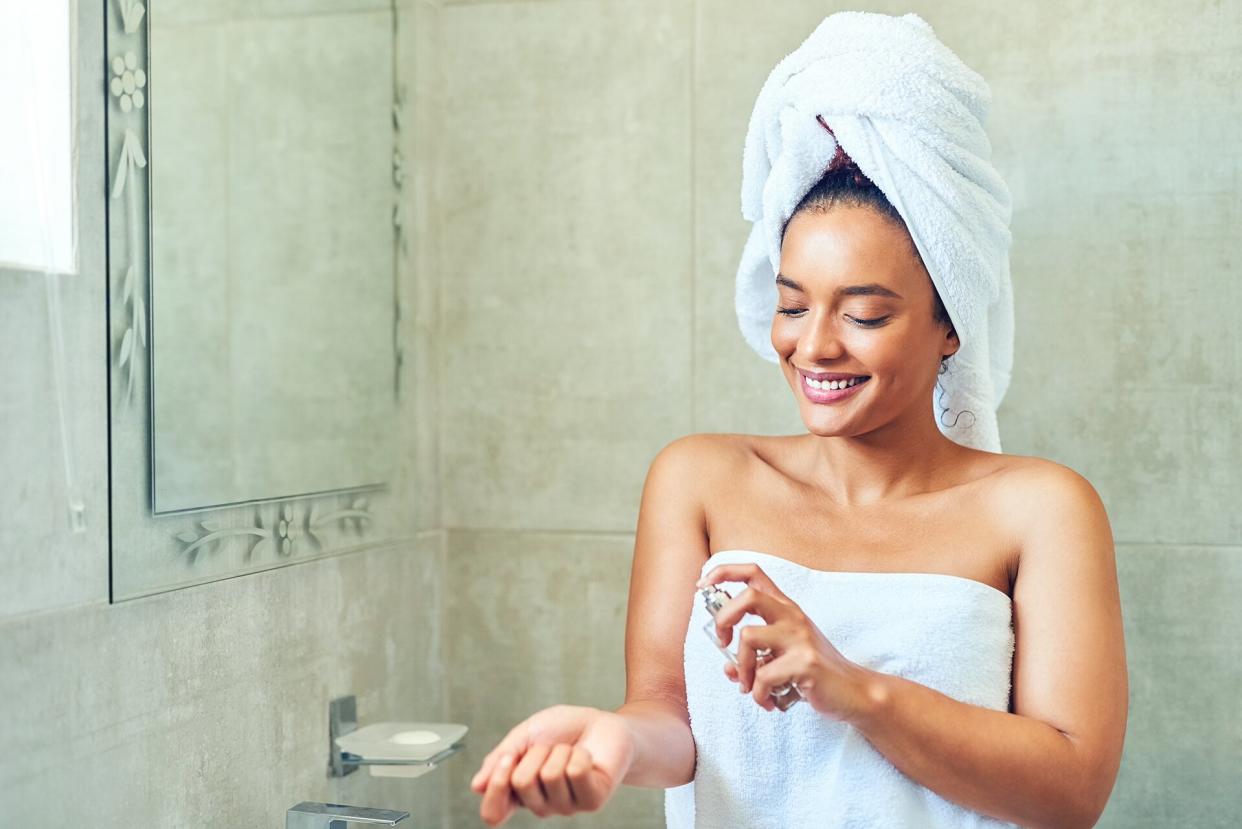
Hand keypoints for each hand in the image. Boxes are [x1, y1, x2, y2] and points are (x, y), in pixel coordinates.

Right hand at [469, 704, 633, 825]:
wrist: (601, 722)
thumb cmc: (564, 729)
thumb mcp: (525, 735)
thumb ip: (500, 759)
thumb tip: (477, 786)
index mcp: (519, 793)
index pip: (493, 813)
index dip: (496, 787)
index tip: (508, 759)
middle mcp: (540, 805)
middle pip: (521, 782)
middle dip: (536, 752)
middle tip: (551, 747)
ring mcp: (566, 806)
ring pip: (549, 775)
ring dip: (560, 750)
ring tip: (571, 750)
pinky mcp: (592, 801)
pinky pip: (575, 772)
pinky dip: (580, 754)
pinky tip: (586, 757)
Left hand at [698, 562, 875, 719]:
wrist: (853, 693)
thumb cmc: (813, 672)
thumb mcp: (781, 658)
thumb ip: (754, 658)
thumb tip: (726, 669)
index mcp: (785, 608)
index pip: (753, 572)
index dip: (723, 573)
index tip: (702, 585)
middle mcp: (792, 617)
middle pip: (748, 596)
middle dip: (723, 619)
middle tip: (722, 643)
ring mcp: (800, 639)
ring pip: (749, 637)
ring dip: (741, 668)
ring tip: (750, 687)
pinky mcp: (805, 664)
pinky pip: (764, 676)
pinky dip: (758, 694)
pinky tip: (768, 702)